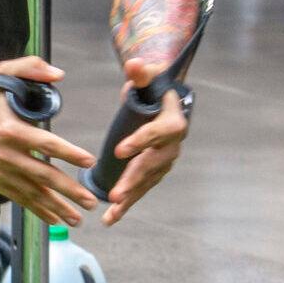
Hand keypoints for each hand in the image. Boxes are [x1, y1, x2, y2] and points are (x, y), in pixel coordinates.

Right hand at [0, 56, 100, 225]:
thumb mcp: (4, 72)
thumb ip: (32, 68)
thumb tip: (59, 74)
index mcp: (11, 128)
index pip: (46, 143)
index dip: (69, 153)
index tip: (89, 161)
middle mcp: (4, 153)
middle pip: (43, 175)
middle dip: (69, 190)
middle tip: (90, 201)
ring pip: (32, 193)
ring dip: (56, 207)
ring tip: (77, 218)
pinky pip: (18, 198)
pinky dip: (37, 210)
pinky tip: (54, 218)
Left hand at [98, 57, 189, 225]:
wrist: (162, 98)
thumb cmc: (152, 85)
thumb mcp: (148, 75)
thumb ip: (141, 71)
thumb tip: (134, 64)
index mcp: (173, 120)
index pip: (157, 132)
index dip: (140, 141)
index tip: (119, 150)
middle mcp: (173, 144)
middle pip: (152, 164)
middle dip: (133, 180)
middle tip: (115, 194)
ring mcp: (165, 160)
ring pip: (147, 182)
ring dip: (129, 198)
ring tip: (111, 212)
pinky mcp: (154, 171)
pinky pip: (141, 188)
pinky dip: (127, 204)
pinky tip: (110, 218)